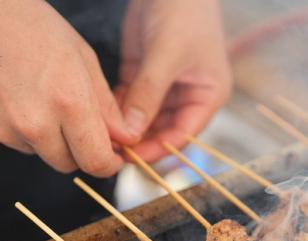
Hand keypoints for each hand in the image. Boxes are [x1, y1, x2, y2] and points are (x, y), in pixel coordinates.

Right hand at [0, 0, 135, 175]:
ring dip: (50, 140)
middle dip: (80, 152)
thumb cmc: (29, 25)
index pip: (96, 162)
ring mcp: (6, 128)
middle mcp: (36, 122)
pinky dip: (23, 130)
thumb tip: (125, 139)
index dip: (108, 164)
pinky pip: (16, 142)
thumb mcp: (82, 58)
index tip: (111, 157)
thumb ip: (106, 107)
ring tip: (41, 98)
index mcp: (69, 102)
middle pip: (69, 165)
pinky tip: (17, 96)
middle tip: (78, 124)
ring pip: (42, 154)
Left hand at [115, 0, 231, 161]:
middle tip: (111, 150)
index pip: (183, 134)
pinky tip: (100, 116)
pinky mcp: (143, 74)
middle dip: (138, 140)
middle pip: (162, 130)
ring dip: (125, 127)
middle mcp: (187, 95)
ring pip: (142, 118)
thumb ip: (148, 95)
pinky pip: (128, 101)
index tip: (132, 158)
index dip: (158, 149)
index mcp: (208, 95)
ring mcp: (164, 86)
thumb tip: (131, 133)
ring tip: (102, 136)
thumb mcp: (167, 55)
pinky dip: (115, 109)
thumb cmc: (184, 11)